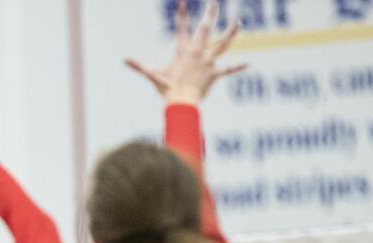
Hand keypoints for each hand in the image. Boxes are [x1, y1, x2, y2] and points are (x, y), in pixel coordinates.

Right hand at [125, 0, 245, 104]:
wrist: (181, 103)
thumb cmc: (166, 89)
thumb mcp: (153, 76)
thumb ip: (139, 66)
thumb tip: (124, 60)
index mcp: (183, 50)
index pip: (181, 28)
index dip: (182, 13)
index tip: (183, 1)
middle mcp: (198, 52)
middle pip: (206, 29)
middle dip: (210, 14)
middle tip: (214, 3)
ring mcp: (208, 62)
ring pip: (223, 44)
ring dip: (231, 32)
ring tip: (238, 21)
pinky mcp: (215, 74)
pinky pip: (228, 70)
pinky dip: (237, 68)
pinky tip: (247, 65)